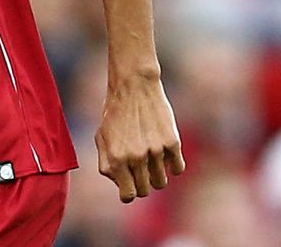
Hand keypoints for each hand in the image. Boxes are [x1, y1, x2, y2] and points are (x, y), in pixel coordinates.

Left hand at [95, 73, 185, 203]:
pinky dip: (173, 164)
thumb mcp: (102, 137)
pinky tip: (165, 152)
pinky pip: (178, 168)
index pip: (128, 195)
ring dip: (157, 174)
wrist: (133, 86)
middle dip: (142, 183)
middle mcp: (135, 158)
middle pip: (146, 191)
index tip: (131, 185)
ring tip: (151, 158)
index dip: (129, 192)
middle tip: (140, 169)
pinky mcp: (172, 143)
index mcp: (116, 159)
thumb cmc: (115, 112)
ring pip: (162, 182)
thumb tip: (120, 184)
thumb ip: (107, 164)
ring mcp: (155, 151)